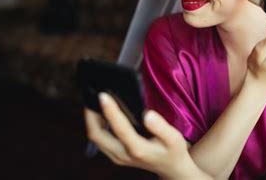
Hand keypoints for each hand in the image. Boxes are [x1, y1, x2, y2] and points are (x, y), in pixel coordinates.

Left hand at [84, 93, 211, 179]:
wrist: (171, 169)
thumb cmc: (174, 151)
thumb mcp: (174, 139)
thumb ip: (161, 127)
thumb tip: (148, 114)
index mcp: (137, 149)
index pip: (119, 128)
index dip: (110, 110)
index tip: (103, 95)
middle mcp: (123, 154)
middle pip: (97, 135)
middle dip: (90, 114)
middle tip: (90, 95)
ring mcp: (117, 157)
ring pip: (96, 138)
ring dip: (91, 120)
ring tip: (93, 101)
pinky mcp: (116, 156)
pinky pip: (100, 140)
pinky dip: (97, 125)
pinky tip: (100, 113)